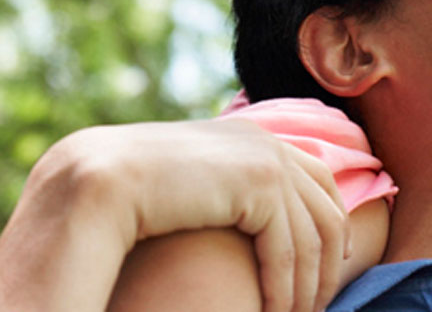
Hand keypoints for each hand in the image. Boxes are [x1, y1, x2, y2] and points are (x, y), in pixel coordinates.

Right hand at [58, 119, 349, 311]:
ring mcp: (267, 159)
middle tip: (318, 306)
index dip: (331, 227)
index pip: (319, 181)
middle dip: (329, 266)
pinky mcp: (260, 183)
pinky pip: (288, 251)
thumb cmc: (132, 192)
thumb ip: (223, 194)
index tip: (328, 270)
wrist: (100, 179)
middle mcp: (267, 142)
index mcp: (253, 137)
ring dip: (308, 288)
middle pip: (328, 210)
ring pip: (313, 238)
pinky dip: (285, 290)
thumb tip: (244, 223)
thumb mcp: (193, 187)